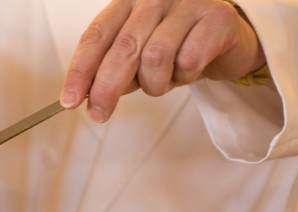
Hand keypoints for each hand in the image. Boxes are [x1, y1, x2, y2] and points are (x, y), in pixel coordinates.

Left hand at [60, 0, 265, 122]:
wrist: (228, 39)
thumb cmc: (175, 47)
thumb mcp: (137, 58)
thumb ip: (112, 70)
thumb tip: (87, 96)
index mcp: (127, 3)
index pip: (96, 36)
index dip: (80, 70)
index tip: (69, 100)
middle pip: (123, 48)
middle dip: (106, 88)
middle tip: (99, 115)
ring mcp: (187, 2)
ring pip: (156, 58)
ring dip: (156, 84)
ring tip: (164, 82)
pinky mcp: (217, 16)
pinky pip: (190, 61)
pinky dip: (186, 76)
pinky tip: (190, 70)